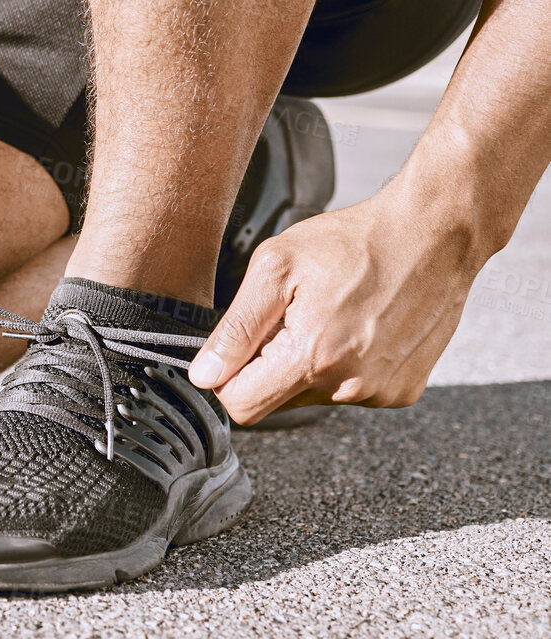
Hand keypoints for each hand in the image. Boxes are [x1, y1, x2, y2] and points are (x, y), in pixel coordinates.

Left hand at [187, 185, 485, 424]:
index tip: (234, 348)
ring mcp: (382, 392)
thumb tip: (205, 375)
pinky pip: (351, 390)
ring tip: (328, 313)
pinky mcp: (404, 390)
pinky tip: (355, 325)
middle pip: (276, 401)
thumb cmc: (354, 241)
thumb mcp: (276, 268)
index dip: (227, 378)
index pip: (243, 405)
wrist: (434, 233)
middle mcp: (351, 387)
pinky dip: (342, 364)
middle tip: (289, 316)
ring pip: (313, 395)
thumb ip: (236, 329)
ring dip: (307, 363)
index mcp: (312, 358)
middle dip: (268, 366)